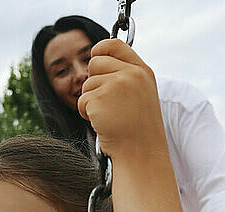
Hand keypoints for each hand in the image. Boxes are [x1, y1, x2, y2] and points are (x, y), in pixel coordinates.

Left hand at [77, 39, 165, 158]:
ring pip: (87, 84)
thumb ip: (125, 76)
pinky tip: (102, 123)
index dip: (100, 49)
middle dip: (94, 82)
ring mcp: (116, 85)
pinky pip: (81, 100)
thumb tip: (98, 59)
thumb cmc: (138, 129)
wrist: (140, 153)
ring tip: (108, 116)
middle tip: (106, 102)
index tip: (94, 55)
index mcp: (142, 71)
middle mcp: (131, 74)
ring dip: (90, 101)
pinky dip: (86, 113)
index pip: (115, 45)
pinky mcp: (100, 98)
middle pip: (95, 62)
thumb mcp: (140, 95)